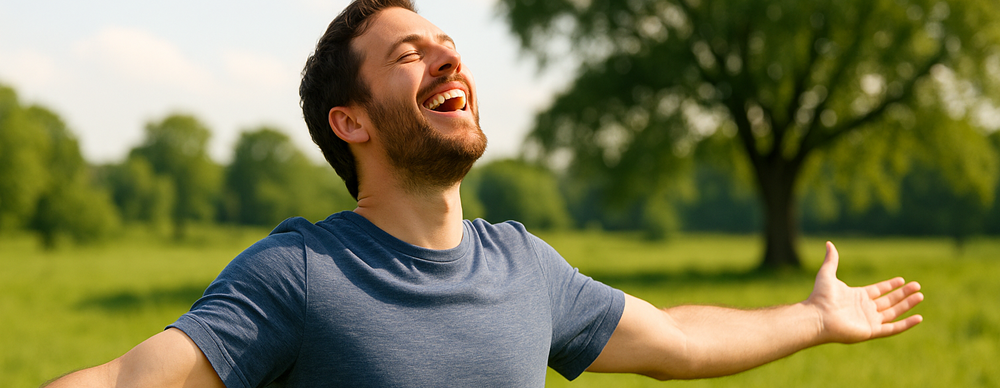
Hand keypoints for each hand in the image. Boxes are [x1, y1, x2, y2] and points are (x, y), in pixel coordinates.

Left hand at [806, 241, 923, 343]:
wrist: (817, 316)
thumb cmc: (820, 297)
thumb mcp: (827, 274)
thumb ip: (831, 260)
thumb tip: (829, 243)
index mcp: (857, 296)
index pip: (878, 290)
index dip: (890, 285)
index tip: (902, 280)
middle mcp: (864, 309)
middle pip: (889, 301)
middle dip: (903, 294)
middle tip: (917, 286)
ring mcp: (869, 321)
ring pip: (893, 312)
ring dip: (907, 305)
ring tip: (920, 296)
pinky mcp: (872, 331)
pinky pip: (893, 328)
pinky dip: (906, 324)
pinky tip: (918, 317)